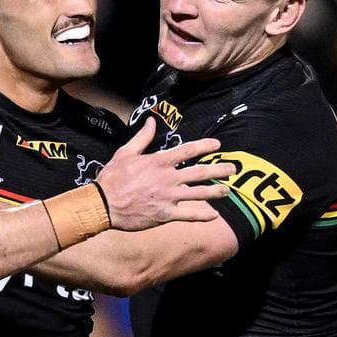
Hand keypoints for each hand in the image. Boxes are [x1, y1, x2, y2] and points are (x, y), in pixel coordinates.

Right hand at [95, 118, 233, 230]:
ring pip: (199, 193)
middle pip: (200, 172)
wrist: (103, 204)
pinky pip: (189, 215)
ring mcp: (168, 197)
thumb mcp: (125, 152)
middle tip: (233, 169)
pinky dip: (203, 215)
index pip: (188, 150)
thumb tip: (151, 121)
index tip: (218, 144)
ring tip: (228, 190)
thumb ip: (142, 137)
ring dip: (216, 192)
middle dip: (219, 170)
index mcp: (159, 161)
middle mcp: (167, 178)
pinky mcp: (165, 214)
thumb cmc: (112, 177)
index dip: (205, 146)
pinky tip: (214, 215)